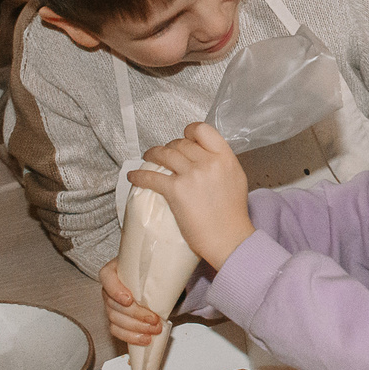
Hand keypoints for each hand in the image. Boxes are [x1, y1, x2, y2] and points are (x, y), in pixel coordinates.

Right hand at [101, 260, 163, 347]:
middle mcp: (110, 289)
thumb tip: (183, 257)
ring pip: (116, 320)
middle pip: (113, 305)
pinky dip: (132, 337)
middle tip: (154, 318)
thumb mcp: (155, 263)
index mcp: (115, 271)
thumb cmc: (151, 271)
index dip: (115, 290)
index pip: (106, 277)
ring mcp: (111, 306)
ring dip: (136, 328)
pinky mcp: (117, 320)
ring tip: (154, 329)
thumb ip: (163, 262)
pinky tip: (145, 338)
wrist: (153, 282)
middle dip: (136, 315)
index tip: (129, 299)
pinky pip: (117, 331)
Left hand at [130, 122, 257, 269]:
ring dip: (152, 155)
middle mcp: (208, 162)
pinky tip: (133, 177)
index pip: (203, 130)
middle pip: (181, 143)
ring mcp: (191, 175)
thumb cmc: (233, 216)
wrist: (229, 239)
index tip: (183, 137)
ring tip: (147, 158)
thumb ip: (221, 164)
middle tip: (164, 154)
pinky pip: (151, 177)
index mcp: (225, 157)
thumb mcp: (235, 179)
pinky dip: (139, 176)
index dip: (189, 132)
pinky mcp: (176, 191)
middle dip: (170, 147)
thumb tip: (205, 157)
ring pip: (164, 154)